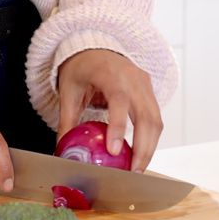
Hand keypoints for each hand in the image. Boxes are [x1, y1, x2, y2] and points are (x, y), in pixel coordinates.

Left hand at [57, 49, 162, 171]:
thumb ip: (67, 121)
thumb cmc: (81, 68)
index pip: (119, 100)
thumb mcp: (68, 92)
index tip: (114, 151)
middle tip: (132, 172)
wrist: (95, 47)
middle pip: (146, 116)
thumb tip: (62, 150)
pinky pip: (156, 118)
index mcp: (110, 74)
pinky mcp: (150, 92)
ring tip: (138, 169)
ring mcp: (145, 84)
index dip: (118, 126)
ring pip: (156, 120)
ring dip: (150, 147)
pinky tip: (141, 155)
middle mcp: (133, 78)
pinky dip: (151, 139)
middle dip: (142, 148)